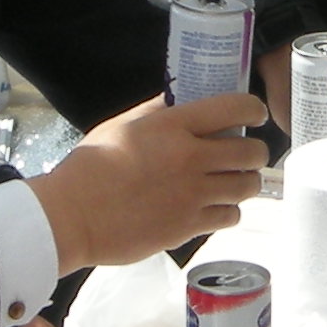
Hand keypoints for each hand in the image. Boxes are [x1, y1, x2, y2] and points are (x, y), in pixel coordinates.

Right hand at [29, 90, 267, 273]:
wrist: (72, 217)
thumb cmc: (89, 169)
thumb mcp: (120, 125)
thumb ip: (155, 111)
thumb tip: (178, 100)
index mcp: (172, 127)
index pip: (235, 108)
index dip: (253, 110)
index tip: (254, 115)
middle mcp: (189, 158)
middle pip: (251, 152)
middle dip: (254, 151)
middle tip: (244, 153)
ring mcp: (192, 195)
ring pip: (248, 186)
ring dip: (245, 181)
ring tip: (233, 181)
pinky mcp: (188, 226)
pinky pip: (230, 216)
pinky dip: (228, 210)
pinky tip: (215, 206)